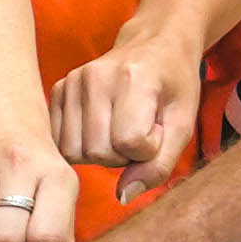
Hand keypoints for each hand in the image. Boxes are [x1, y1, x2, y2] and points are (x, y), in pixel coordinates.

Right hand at [49, 38, 195, 176]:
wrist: (155, 44)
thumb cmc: (174, 86)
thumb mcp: (182, 125)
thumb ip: (159, 164)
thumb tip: (124, 196)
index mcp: (135, 77)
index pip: (130, 143)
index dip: (148, 149)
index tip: (157, 129)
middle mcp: (97, 76)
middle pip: (99, 152)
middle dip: (123, 155)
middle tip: (138, 130)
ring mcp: (72, 81)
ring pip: (75, 152)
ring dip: (101, 152)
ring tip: (119, 128)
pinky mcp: (57, 89)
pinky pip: (60, 143)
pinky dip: (82, 146)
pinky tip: (100, 129)